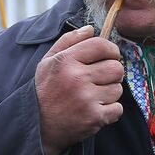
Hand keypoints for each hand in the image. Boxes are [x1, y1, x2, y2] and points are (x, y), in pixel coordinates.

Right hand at [34, 25, 123, 154]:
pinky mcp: (94, 117)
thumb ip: (68, 41)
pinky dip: (110, 111)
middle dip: (112, 73)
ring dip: (109, 93)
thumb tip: (91, 28)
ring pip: (118, 89)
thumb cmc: (44, 91)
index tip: (109, 56)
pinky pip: (118, 109)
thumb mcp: (48, 61)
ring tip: (94, 96)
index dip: (111, 50)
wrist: (36, 126)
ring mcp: (86, 99)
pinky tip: (96, 110)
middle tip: (101, 79)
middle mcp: (77, 78)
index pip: (101, 45)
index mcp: (66, 61)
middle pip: (116, 67)